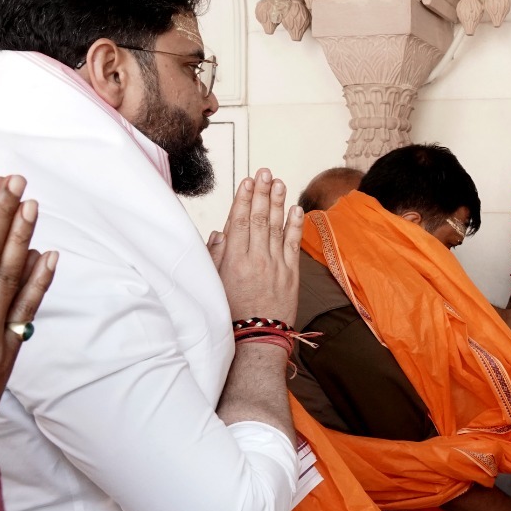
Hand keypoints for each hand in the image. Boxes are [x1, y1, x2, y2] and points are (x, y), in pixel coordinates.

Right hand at [210, 168, 303, 323]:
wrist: (257, 338)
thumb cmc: (231, 313)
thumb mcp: (214, 284)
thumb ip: (216, 256)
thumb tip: (220, 232)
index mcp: (234, 260)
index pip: (240, 221)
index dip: (243, 199)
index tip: (247, 181)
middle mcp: (256, 258)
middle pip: (259, 218)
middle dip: (261, 193)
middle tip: (264, 172)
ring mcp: (276, 264)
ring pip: (277, 226)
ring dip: (278, 202)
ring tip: (278, 182)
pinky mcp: (291, 273)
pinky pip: (294, 244)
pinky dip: (295, 225)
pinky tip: (296, 209)